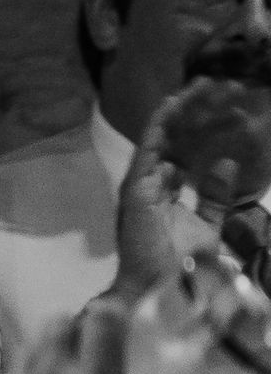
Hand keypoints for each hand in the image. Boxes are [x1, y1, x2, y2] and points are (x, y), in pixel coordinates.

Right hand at [110, 86, 239, 302]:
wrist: (166, 289)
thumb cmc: (183, 264)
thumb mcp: (208, 224)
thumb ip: (214, 194)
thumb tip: (226, 162)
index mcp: (168, 189)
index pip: (191, 149)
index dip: (212, 128)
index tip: (237, 109)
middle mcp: (154, 179)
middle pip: (181, 136)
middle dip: (204, 110)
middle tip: (230, 87)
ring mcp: (143, 180)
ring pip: (166, 133)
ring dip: (187, 107)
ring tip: (209, 84)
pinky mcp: (137, 183)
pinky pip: (149, 145)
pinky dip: (161, 122)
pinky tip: (176, 101)